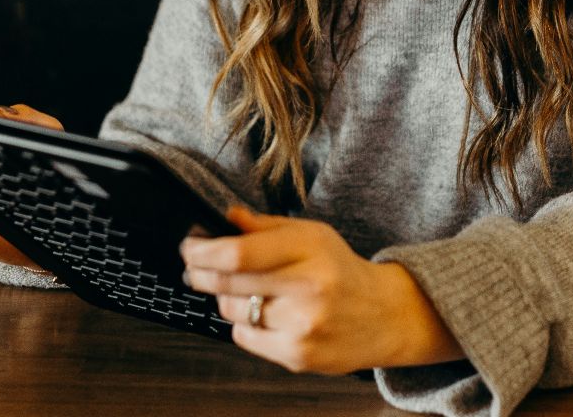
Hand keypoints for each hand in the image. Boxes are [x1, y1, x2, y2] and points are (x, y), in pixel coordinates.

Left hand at [179, 205, 462, 373]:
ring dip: (226, 298)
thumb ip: (266, 226)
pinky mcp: (298, 355)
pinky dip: (245, 324)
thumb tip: (226, 217)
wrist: (384, 315)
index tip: (189, 246)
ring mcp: (302, 326)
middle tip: (194, 266)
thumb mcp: (312, 235)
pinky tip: (265, 315)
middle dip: (200, 272)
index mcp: (310, 250)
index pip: (238, 253)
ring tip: (246, 290)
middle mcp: (308, 288)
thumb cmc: (341, 271)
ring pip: (232, 311)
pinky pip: (245, 337)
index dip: (202, 251)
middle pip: (228, 282)